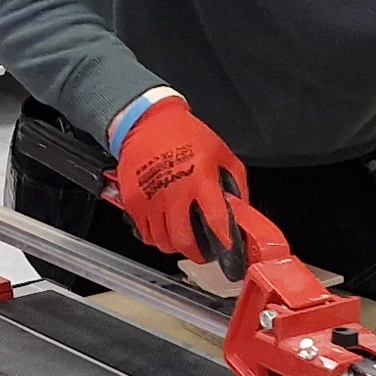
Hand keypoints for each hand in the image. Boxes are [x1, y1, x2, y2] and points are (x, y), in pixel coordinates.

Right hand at [111, 94, 276, 277]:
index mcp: (200, 180)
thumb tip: (242, 213)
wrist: (148, 123)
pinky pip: (145, 234)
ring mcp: (150, 200)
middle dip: (196, 253)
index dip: (225, 242)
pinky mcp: (133, 202)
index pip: (216, 220)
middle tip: (202, 251)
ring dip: (175, 245)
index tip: (230, 253)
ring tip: (181, 235)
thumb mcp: (223, 154)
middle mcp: (174, 193)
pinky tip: (164, 225)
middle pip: (183, 241)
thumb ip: (236, 185)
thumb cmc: (188, 136)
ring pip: (162, 242)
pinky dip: (156, 236)